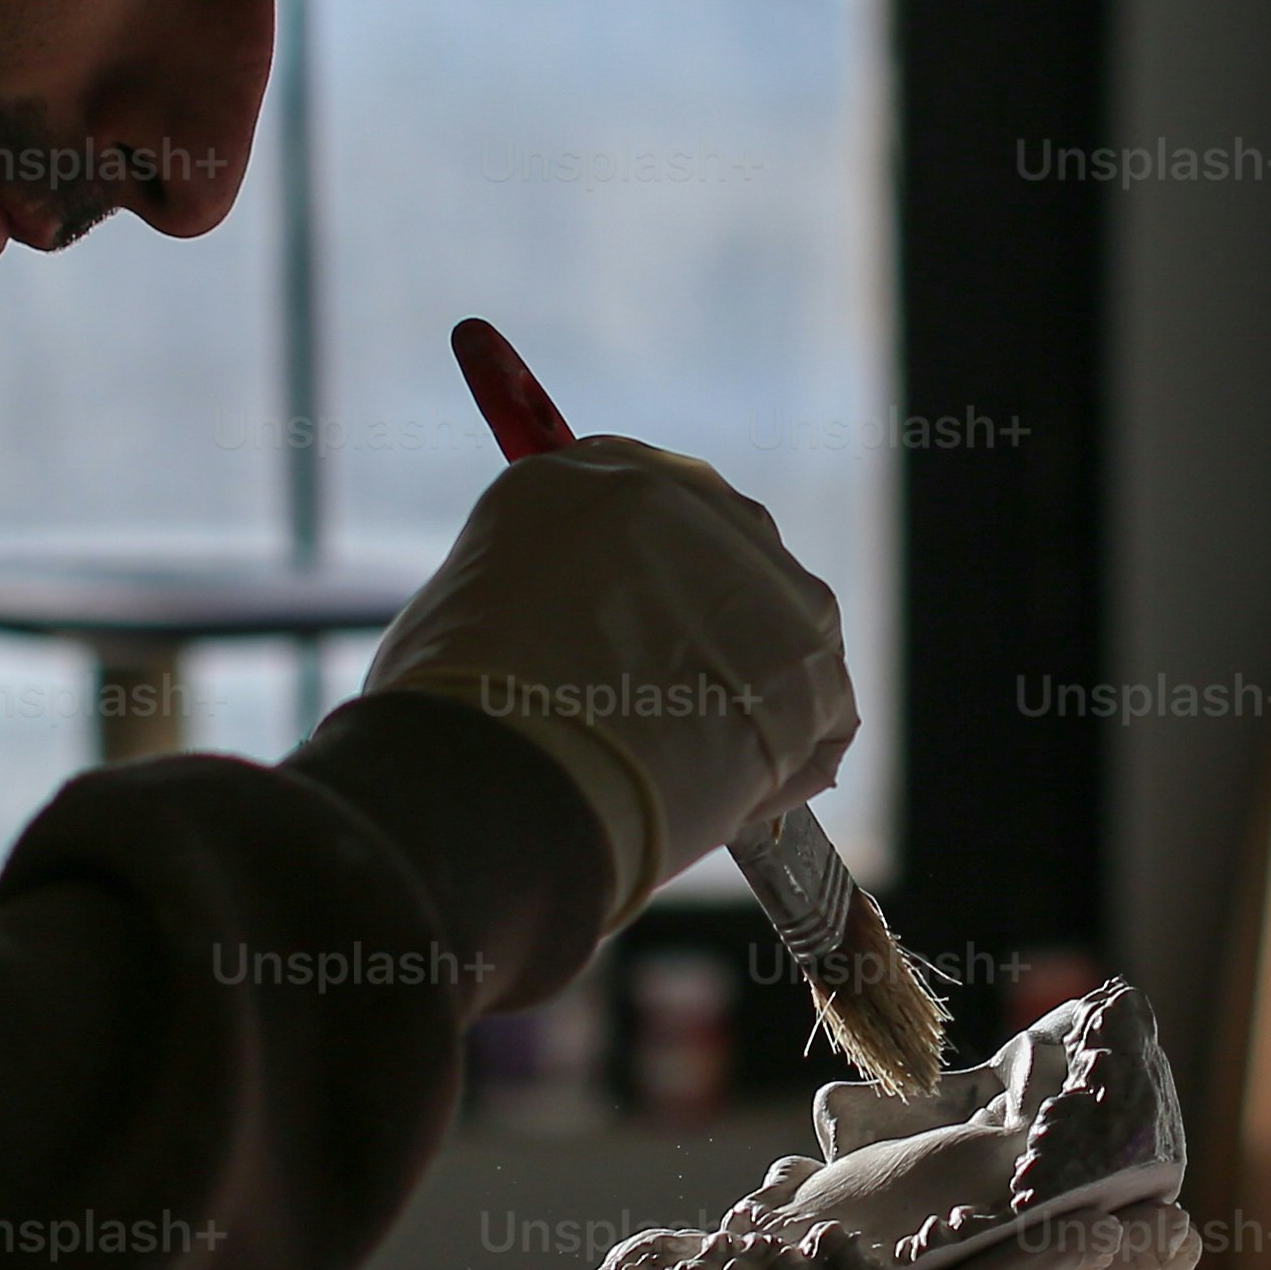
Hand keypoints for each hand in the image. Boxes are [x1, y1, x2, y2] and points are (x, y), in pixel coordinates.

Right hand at [357, 436, 851, 926]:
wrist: (503, 771)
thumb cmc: (452, 710)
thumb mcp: (472, 613)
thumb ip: (537, 598)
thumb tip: (563, 644)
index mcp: (586, 472)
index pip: (639, 512)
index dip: (636, 584)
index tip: (622, 637)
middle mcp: (684, 492)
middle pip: (716, 559)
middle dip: (697, 632)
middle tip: (652, 710)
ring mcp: (758, 566)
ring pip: (773, 631)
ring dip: (743, 695)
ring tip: (680, 767)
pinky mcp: (811, 649)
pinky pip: (818, 708)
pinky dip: (785, 762)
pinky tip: (727, 797)